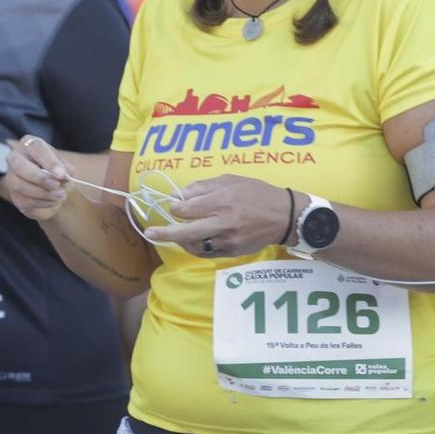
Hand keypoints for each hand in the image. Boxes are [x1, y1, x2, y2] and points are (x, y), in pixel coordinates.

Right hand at [4, 135, 72, 220]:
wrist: (48, 184)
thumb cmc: (54, 168)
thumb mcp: (61, 163)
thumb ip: (64, 167)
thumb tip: (68, 172)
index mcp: (29, 145)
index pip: (36, 148)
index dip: (49, 162)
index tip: (62, 174)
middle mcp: (15, 159)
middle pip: (19, 166)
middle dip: (39, 178)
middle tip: (57, 185)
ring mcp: (12, 178)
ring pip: (20, 186)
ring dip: (43, 193)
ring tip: (60, 195)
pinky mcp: (14, 196)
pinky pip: (25, 201)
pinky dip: (42, 202)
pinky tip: (54, 201)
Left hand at [143, 175, 291, 258]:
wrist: (285, 216)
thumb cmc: (257, 194)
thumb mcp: (231, 180)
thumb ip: (204, 187)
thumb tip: (180, 195)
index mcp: (222, 201)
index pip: (187, 209)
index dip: (177, 208)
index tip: (176, 206)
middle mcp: (223, 222)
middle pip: (185, 232)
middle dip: (164, 232)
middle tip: (150, 232)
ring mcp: (228, 240)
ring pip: (195, 245)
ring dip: (181, 241)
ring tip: (174, 236)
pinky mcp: (233, 252)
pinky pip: (208, 253)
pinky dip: (196, 248)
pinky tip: (192, 242)